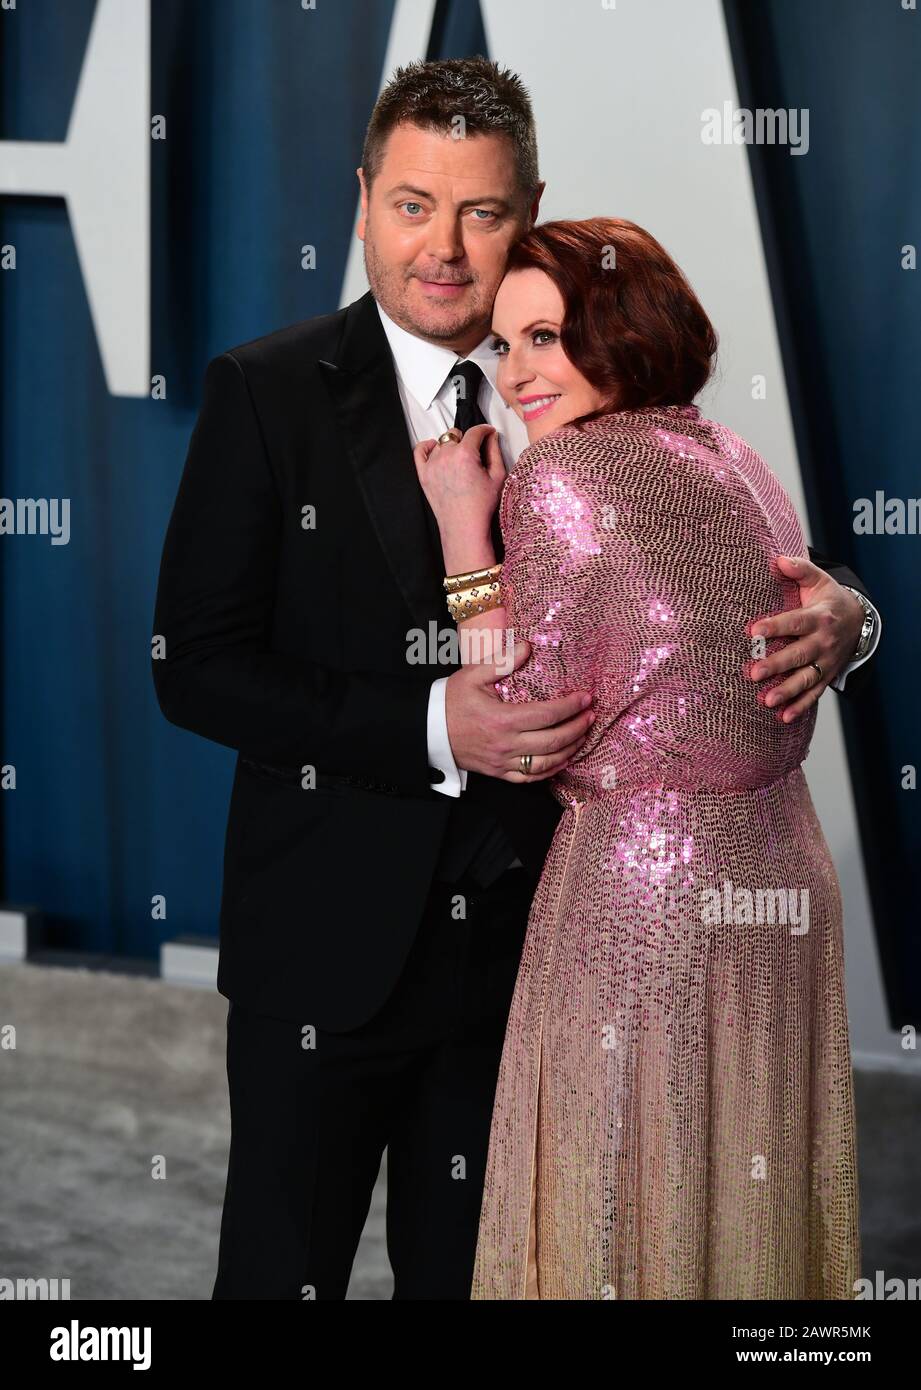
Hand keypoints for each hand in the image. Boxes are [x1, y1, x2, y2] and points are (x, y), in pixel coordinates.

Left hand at [413, 424, 504, 555]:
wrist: (463, 526)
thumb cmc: (480, 506)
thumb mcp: (497, 476)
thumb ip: (495, 451)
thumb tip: (492, 437)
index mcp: (465, 454)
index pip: (475, 431)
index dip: (484, 430)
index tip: (487, 433)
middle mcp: (446, 456)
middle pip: (456, 434)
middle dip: (467, 440)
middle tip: (474, 454)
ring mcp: (432, 465)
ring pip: (441, 443)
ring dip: (450, 446)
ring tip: (459, 460)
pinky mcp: (423, 474)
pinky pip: (420, 451)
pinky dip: (427, 447)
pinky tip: (435, 449)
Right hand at [445, 640, 594, 781]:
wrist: (427, 730)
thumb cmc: (450, 701)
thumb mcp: (473, 675)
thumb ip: (503, 661)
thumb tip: (528, 647)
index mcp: (502, 720)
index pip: (547, 715)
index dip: (570, 707)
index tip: (585, 697)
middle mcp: (506, 745)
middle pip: (553, 741)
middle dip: (578, 728)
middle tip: (591, 715)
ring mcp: (503, 763)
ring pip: (547, 763)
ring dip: (570, 750)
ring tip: (583, 735)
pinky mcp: (499, 773)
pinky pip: (531, 778)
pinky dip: (551, 771)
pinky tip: (563, 759)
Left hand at [746, 555, 863, 721]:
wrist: (858, 619)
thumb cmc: (828, 598)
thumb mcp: (818, 580)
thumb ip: (799, 569)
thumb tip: (779, 560)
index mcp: (819, 617)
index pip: (795, 622)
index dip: (775, 626)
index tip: (754, 631)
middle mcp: (823, 641)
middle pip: (799, 654)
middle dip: (777, 664)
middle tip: (754, 672)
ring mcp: (826, 661)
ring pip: (806, 678)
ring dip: (787, 691)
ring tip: (767, 701)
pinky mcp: (826, 674)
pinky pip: (815, 693)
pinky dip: (801, 706)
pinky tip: (784, 717)